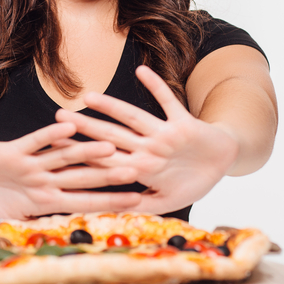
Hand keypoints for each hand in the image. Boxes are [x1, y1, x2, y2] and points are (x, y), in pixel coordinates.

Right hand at [0, 122, 141, 219]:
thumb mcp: (7, 221)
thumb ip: (24, 232)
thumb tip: (41, 254)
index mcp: (47, 199)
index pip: (84, 202)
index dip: (109, 202)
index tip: (136, 202)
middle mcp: (45, 180)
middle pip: (82, 177)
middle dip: (108, 175)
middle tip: (136, 170)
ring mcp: (32, 164)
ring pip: (64, 157)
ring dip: (86, 152)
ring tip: (110, 146)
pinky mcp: (15, 150)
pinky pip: (35, 142)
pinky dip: (50, 136)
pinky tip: (69, 127)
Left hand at [55, 65, 239, 214]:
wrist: (224, 161)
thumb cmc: (193, 181)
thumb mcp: (167, 200)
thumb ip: (141, 204)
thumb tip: (111, 212)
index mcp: (142, 167)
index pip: (107, 160)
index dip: (84, 155)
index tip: (59, 150)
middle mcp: (148, 148)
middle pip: (111, 135)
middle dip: (86, 127)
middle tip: (59, 116)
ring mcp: (164, 135)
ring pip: (132, 118)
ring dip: (112, 106)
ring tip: (88, 96)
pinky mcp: (183, 122)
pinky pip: (167, 101)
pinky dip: (156, 86)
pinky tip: (141, 71)